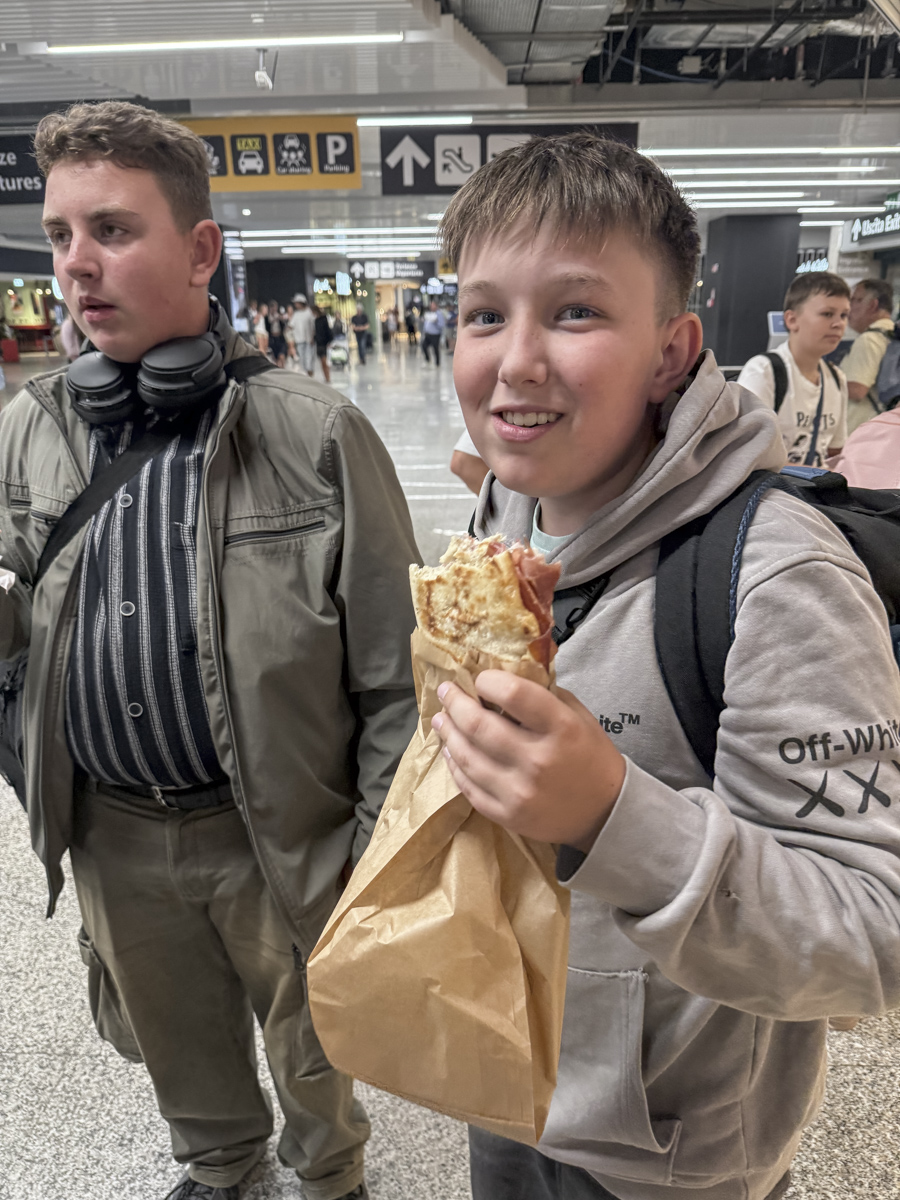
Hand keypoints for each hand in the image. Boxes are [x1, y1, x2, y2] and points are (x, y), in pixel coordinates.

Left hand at [431, 670, 625, 852]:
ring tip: (441, 718)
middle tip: (446, 691)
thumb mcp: (579, 716)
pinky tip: (451, 751)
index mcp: (561, 728)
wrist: (605, 813)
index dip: (489, 681)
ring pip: (467, 757)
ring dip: (448, 733)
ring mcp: (519, 792)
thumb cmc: (591, 756)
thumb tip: (504, 673)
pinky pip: (468, 788)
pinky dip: (455, 766)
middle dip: (455, 703)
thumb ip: (544, 695)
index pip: (513, 694)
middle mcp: (538, 760)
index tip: (480, 678)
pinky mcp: (507, 815)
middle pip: (479, 726)